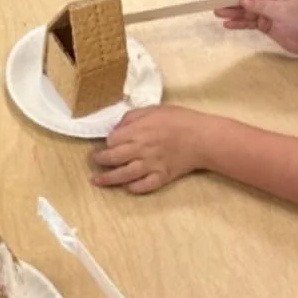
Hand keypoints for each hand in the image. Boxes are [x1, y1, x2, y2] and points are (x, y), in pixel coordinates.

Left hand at [90, 105, 208, 192]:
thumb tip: (117, 127)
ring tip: (96, 180)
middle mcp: (141, 149)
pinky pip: (143, 186)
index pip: (112, 140)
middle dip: (100, 160)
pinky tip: (126, 187)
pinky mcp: (161, 177)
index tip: (108, 143)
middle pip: (113, 158)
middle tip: (94, 160)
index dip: (107, 141)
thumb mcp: (153, 109)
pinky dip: (133, 188)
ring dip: (108, 179)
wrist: (203, 137)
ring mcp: (151, 165)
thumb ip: (132, 117)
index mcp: (138, 130)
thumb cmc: (179, 119)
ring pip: (123, 175)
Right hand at [213, 0, 297, 55]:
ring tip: (218, 14)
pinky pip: (250, 23)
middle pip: (246, 0)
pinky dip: (240, 24)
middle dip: (231, 3)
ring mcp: (268, 14)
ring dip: (233, 14)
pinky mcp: (267, 26)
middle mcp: (269, 0)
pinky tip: (229, 24)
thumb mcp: (282, 10)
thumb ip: (261, 5)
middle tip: (215, 5)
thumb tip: (242, 0)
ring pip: (246, 12)